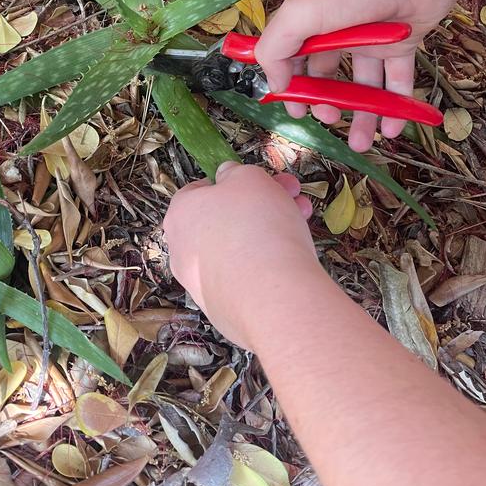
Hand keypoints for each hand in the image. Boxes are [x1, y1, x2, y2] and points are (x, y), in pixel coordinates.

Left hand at [162, 162, 314, 347]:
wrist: (272, 297)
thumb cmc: (256, 225)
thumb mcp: (249, 177)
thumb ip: (236, 173)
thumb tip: (227, 178)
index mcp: (179, 214)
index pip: (200, 190)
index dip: (235, 182)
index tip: (264, 181)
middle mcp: (182, 251)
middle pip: (224, 218)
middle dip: (262, 204)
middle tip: (294, 197)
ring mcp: (201, 285)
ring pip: (237, 249)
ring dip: (270, 231)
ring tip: (305, 222)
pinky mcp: (224, 311)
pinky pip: (246, 279)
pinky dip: (265, 268)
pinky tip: (292, 261)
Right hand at [255, 0, 455, 151]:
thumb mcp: (300, 15)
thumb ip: (276, 49)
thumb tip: (275, 83)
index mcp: (309, 21)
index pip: (291, 58)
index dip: (291, 85)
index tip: (296, 112)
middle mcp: (337, 30)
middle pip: (327, 76)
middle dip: (326, 104)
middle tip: (330, 120)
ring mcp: (370, 40)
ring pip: (363, 86)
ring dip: (362, 116)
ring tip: (363, 144)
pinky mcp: (401, 45)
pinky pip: (396, 83)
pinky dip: (395, 108)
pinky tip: (391, 130)